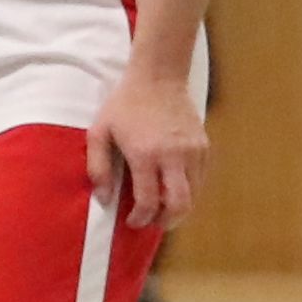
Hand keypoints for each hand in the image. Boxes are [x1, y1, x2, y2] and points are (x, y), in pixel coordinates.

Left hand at [91, 67, 206, 228]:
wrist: (158, 78)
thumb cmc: (124, 105)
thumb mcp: (99, 132)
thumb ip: (97, 167)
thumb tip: (103, 198)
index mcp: (145, 154)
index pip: (148, 200)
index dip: (140, 218)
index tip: (132, 222)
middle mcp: (174, 155)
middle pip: (179, 204)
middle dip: (166, 221)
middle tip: (153, 223)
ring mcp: (193, 151)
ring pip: (194, 194)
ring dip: (179, 208)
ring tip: (162, 210)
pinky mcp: (204, 146)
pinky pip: (200, 179)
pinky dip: (189, 190)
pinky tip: (173, 189)